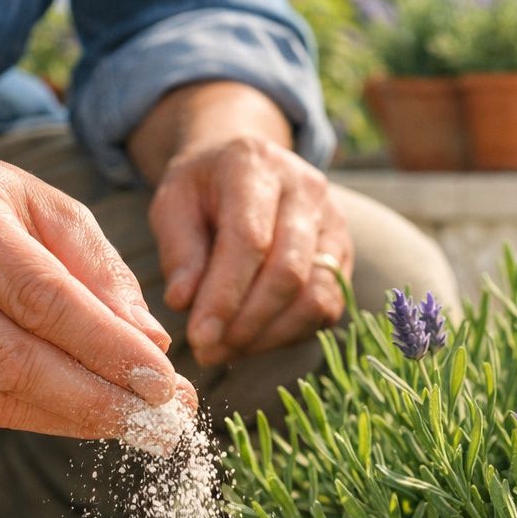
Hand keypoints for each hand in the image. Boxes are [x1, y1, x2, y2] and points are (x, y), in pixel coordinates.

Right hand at [0, 147, 191, 437]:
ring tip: (140, 425)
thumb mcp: (47, 206)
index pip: (40, 297)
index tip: (163, 381)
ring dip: (79, 419)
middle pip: (15, 360)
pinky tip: (90, 414)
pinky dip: (47, 417)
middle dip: (98, 400)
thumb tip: (150, 341)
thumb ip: (101, 269)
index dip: (104, 346)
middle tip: (162, 422)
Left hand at [149, 136, 352, 364]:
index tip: (198, 336)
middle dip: (245, 323)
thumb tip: (183, 302)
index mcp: (256, 165)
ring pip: (314, 296)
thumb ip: (178, 250)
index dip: (224, 295)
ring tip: (226, 350)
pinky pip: (326, 307)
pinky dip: (288, 333)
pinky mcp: (344, 255)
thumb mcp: (172, 204)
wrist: (247, 167)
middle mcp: (306, 189)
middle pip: (288, 272)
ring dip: (268, 335)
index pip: (249, 239)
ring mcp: (333, 223)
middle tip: (208, 351)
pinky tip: (252, 339)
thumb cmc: (203, 190)